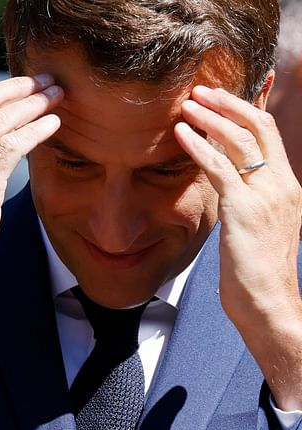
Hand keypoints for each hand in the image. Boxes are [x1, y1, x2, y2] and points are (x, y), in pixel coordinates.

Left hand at [175, 85, 301, 409]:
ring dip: (211, 119)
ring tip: (187, 105)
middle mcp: (281, 185)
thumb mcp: (256, 226)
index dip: (246, 108)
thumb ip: (246, 199)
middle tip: (201, 90)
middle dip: (228, 104)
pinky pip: (220, 170)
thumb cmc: (257, 271)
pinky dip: (199, 148)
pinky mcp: (244, 211)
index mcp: (286, 186)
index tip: (221, 94)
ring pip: (240, 142)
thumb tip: (227, 182)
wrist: (269, 303)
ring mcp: (265, 197)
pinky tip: (181, 135)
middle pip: (258, 127)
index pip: (269, 134)